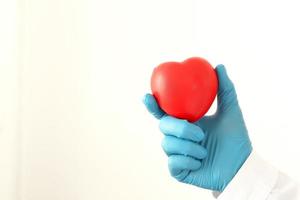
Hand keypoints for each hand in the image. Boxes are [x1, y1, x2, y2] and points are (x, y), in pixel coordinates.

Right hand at [143, 64, 251, 191]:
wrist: (241, 167)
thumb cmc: (235, 139)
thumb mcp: (231, 111)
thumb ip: (225, 89)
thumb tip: (219, 66)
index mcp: (185, 122)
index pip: (164, 112)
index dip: (152, 105)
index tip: (147, 96)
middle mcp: (178, 137)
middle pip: (163, 127)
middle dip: (180, 129)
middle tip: (200, 134)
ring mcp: (176, 154)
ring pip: (167, 144)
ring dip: (189, 147)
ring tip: (205, 152)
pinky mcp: (177, 170)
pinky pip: (173, 162)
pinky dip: (188, 161)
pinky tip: (200, 162)